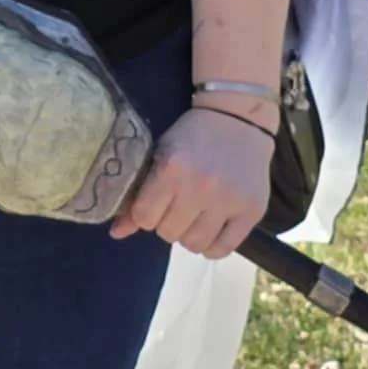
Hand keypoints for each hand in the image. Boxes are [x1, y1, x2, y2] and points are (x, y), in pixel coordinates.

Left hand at [110, 106, 273, 258]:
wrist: (236, 119)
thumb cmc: (191, 136)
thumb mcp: (160, 154)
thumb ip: (138, 194)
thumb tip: (115, 232)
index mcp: (171, 169)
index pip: (144, 218)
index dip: (144, 213)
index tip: (152, 203)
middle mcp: (200, 187)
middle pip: (169, 234)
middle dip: (166, 222)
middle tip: (174, 205)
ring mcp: (228, 201)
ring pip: (195, 245)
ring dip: (189, 234)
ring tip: (193, 215)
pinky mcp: (252, 212)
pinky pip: (223, 249)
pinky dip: (212, 245)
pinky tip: (210, 227)